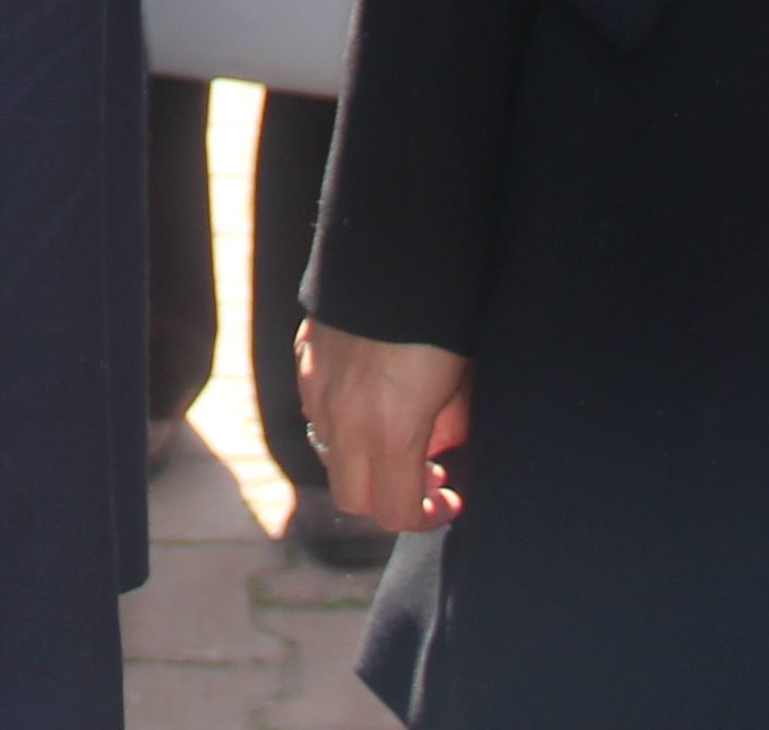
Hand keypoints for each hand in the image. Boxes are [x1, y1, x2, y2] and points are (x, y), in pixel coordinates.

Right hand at [296, 321, 469, 532]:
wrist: (395, 250)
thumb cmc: (441, 317)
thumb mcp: (462, 380)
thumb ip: (452, 424)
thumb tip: (446, 444)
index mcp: (390, 431)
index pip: (394, 513)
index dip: (424, 517)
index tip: (448, 498)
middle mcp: (345, 420)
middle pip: (355, 498)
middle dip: (388, 498)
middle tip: (422, 474)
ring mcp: (318, 390)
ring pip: (330, 455)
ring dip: (362, 460)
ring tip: (393, 436)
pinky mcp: (306, 360)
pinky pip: (317, 412)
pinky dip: (341, 422)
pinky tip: (367, 399)